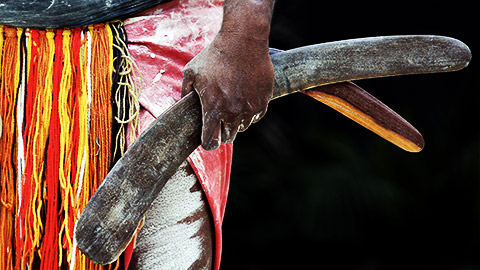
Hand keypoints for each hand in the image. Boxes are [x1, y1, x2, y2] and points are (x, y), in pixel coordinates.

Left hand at [182, 17, 273, 149]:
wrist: (243, 41)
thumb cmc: (215, 56)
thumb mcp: (192, 72)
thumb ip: (185, 92)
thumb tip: (182, 105)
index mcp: (213, 109)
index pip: (210, 142)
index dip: (208, 143)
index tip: (208, 139)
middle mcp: (233, 113)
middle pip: (228, 137)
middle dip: (222, 131)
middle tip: (220, 118)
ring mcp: (250, 108)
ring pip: (243, 127)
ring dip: (237, 121)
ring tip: (232, 104)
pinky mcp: (264, 101)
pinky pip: (256, 116)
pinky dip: (250, 112)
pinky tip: (245, 98)